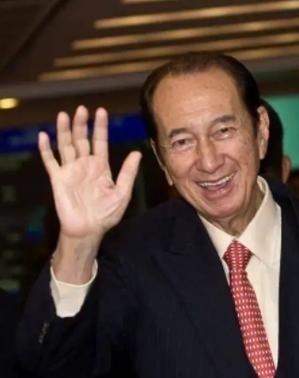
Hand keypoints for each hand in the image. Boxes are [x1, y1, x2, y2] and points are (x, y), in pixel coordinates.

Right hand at [39, 106, 140, 281]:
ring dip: (64, 131)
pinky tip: (43, 135)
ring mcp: (71, 170)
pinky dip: (46, 149)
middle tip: (82, 109)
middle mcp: (85, 165)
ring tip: (64, 115)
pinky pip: (50, 161)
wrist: (89, 229)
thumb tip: (137, 152)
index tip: (101, 111)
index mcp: (101, 167)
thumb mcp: (122, 192)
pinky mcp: (58, 179)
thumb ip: (128, 172)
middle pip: (82, 139)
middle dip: (81, 124)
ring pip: (66, 145)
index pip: (100, 141)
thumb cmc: (107, 214)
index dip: (100, 127)